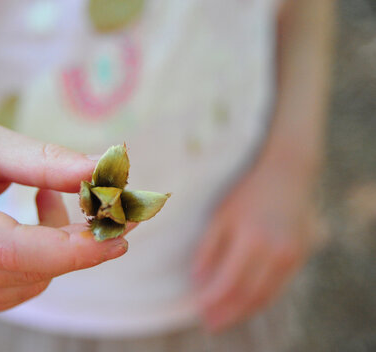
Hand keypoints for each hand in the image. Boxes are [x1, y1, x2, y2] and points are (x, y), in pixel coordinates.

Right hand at [0, 114, 129, 314]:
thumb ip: (47, 161)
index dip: (71, 248)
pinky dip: (40, 261)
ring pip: (28, 284)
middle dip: (76, 245)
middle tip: (102, 203)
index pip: (10, 250)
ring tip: (45, 198)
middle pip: (24, 271)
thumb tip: (107, 172)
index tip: (120, 235)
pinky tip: (29, 227)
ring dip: (56, 249)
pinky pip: (19, 289)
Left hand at [193, 158, 318, 331]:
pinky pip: (278, 287)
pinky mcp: (299, 256)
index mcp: (252, 238)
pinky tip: (245, 304)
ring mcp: (292, 255)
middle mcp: (276, 251)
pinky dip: (260, 300)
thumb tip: (198, 279)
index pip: (229, 282)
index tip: (198, 309)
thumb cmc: (247, 192)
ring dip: (244, 311)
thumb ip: (209, 247)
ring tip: (224, 319)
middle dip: (228, 313)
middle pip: (249, 295)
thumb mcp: (222, 215)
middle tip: (210, 324)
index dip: (213, 299)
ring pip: (266, 295)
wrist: (287, 174)